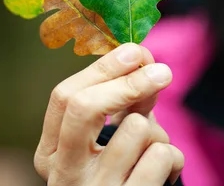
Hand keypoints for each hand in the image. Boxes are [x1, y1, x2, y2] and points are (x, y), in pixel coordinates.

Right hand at [34, 43, 183, 184]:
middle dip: (129, 81)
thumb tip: (146, 61)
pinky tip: (163, 172)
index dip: (103, 67)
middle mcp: (63, 175)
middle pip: (84, 106)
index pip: (64, 97)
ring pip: (136, 129)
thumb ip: (122, 102)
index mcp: (50, 152)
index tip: (136, 50)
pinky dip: (173, 157)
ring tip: (153, 147)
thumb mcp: (109, 138)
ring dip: (158, 130)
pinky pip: (162, 156)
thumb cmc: (117, 174)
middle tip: (162, 71)